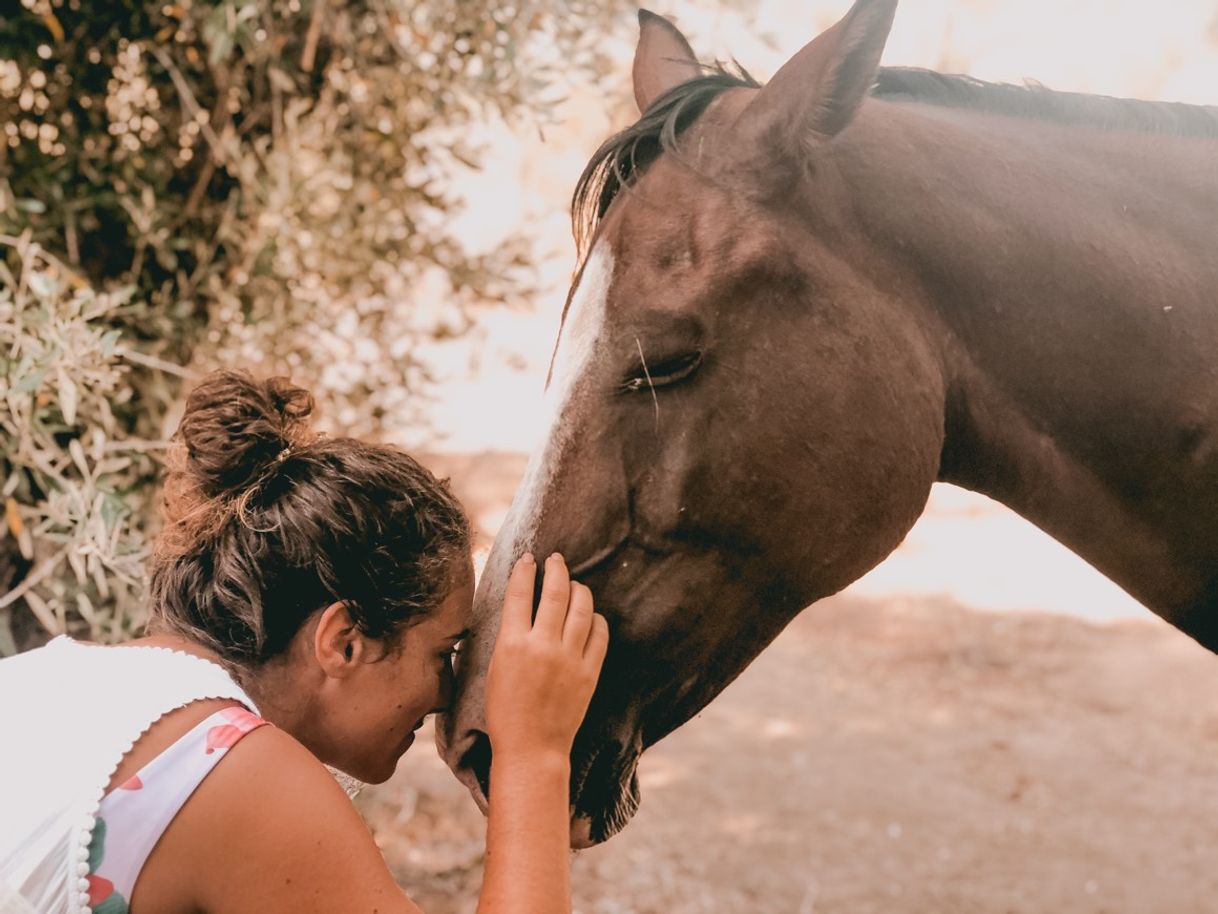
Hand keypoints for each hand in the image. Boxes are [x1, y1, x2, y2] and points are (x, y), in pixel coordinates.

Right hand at [484, 553, 608, 761]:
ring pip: (582, 607)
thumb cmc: (504, 711)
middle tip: (556, 560)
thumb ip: (508, 635)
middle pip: (556, 591)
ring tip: (574, 583)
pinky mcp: (590, 671)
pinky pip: (599, 633)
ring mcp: (570, 658)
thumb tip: (517, 606)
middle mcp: (543, 646)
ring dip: (579, 588)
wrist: (531, 748)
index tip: (529, 559)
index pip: (521, 593)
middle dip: (557, 569)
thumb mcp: (494, 668)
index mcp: (512, 644)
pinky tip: (590, 615)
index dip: (525, 570)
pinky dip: (596, 618)